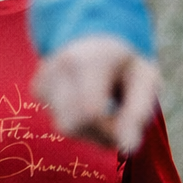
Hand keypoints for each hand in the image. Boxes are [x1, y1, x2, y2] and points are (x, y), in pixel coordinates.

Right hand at [33, 35, 160, 151]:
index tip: (126, 132)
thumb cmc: (125, 61)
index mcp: (90, 60)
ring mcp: (44, 77)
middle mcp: (60, 67)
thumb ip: (138, 112)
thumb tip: (128, 148)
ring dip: (88, 129)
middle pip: (73, 125)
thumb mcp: (145, 79)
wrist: (94, 35)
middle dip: (98, 134)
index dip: (109, 132)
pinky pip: (56, 119)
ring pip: (63, 126)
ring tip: (103, 107)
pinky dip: (75, 120)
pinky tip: (84, 102)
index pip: (91, 112)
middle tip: (117, 123)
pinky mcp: (37, 87)